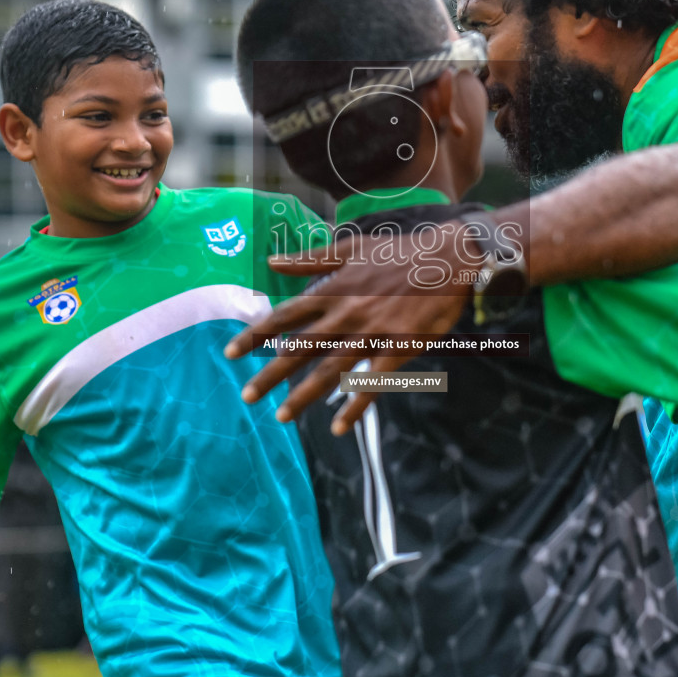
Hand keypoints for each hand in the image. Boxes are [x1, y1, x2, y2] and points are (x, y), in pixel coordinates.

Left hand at [226, 225, 476, 434]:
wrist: (447, 259)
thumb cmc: (399, 253)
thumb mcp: (351, 248)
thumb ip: (310, 260)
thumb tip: (272, 261)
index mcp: (332, 291)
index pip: (284, 316)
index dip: (256, 335)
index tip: (230, 352)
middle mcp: (345, 314)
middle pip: (299, 348)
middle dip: (270, 374)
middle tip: (246, 396)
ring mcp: (371, 333)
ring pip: (329, 370)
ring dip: (303, 396)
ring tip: (281, 417)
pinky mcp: (397, 348)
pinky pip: (372, 383)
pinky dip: (355, 406)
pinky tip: (339, 428)